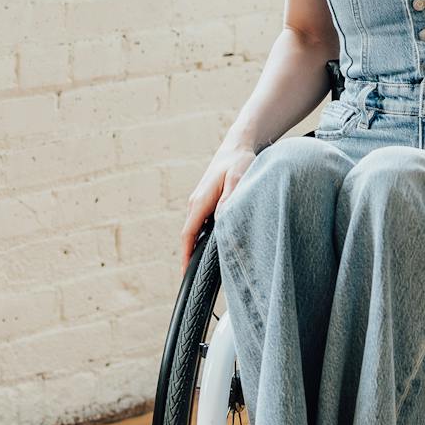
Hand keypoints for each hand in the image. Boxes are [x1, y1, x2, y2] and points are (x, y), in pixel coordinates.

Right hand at [181, 142, 257, 266]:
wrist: (236, 146)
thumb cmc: (239, 161)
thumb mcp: (238, 178)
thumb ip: (229, 199)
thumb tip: (221, 219)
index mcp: (200, 200)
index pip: (188, 234)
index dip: (186, 254)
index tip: (186, 273)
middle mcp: (196, 203)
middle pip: (189, 236)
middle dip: (189, 256)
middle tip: (195, 278)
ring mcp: (200, 203)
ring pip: (195, 230)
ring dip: (196, 247)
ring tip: (203, 268)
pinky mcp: (206, 202)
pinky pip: (201, 224)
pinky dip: (202, 237)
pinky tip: (212, 247)